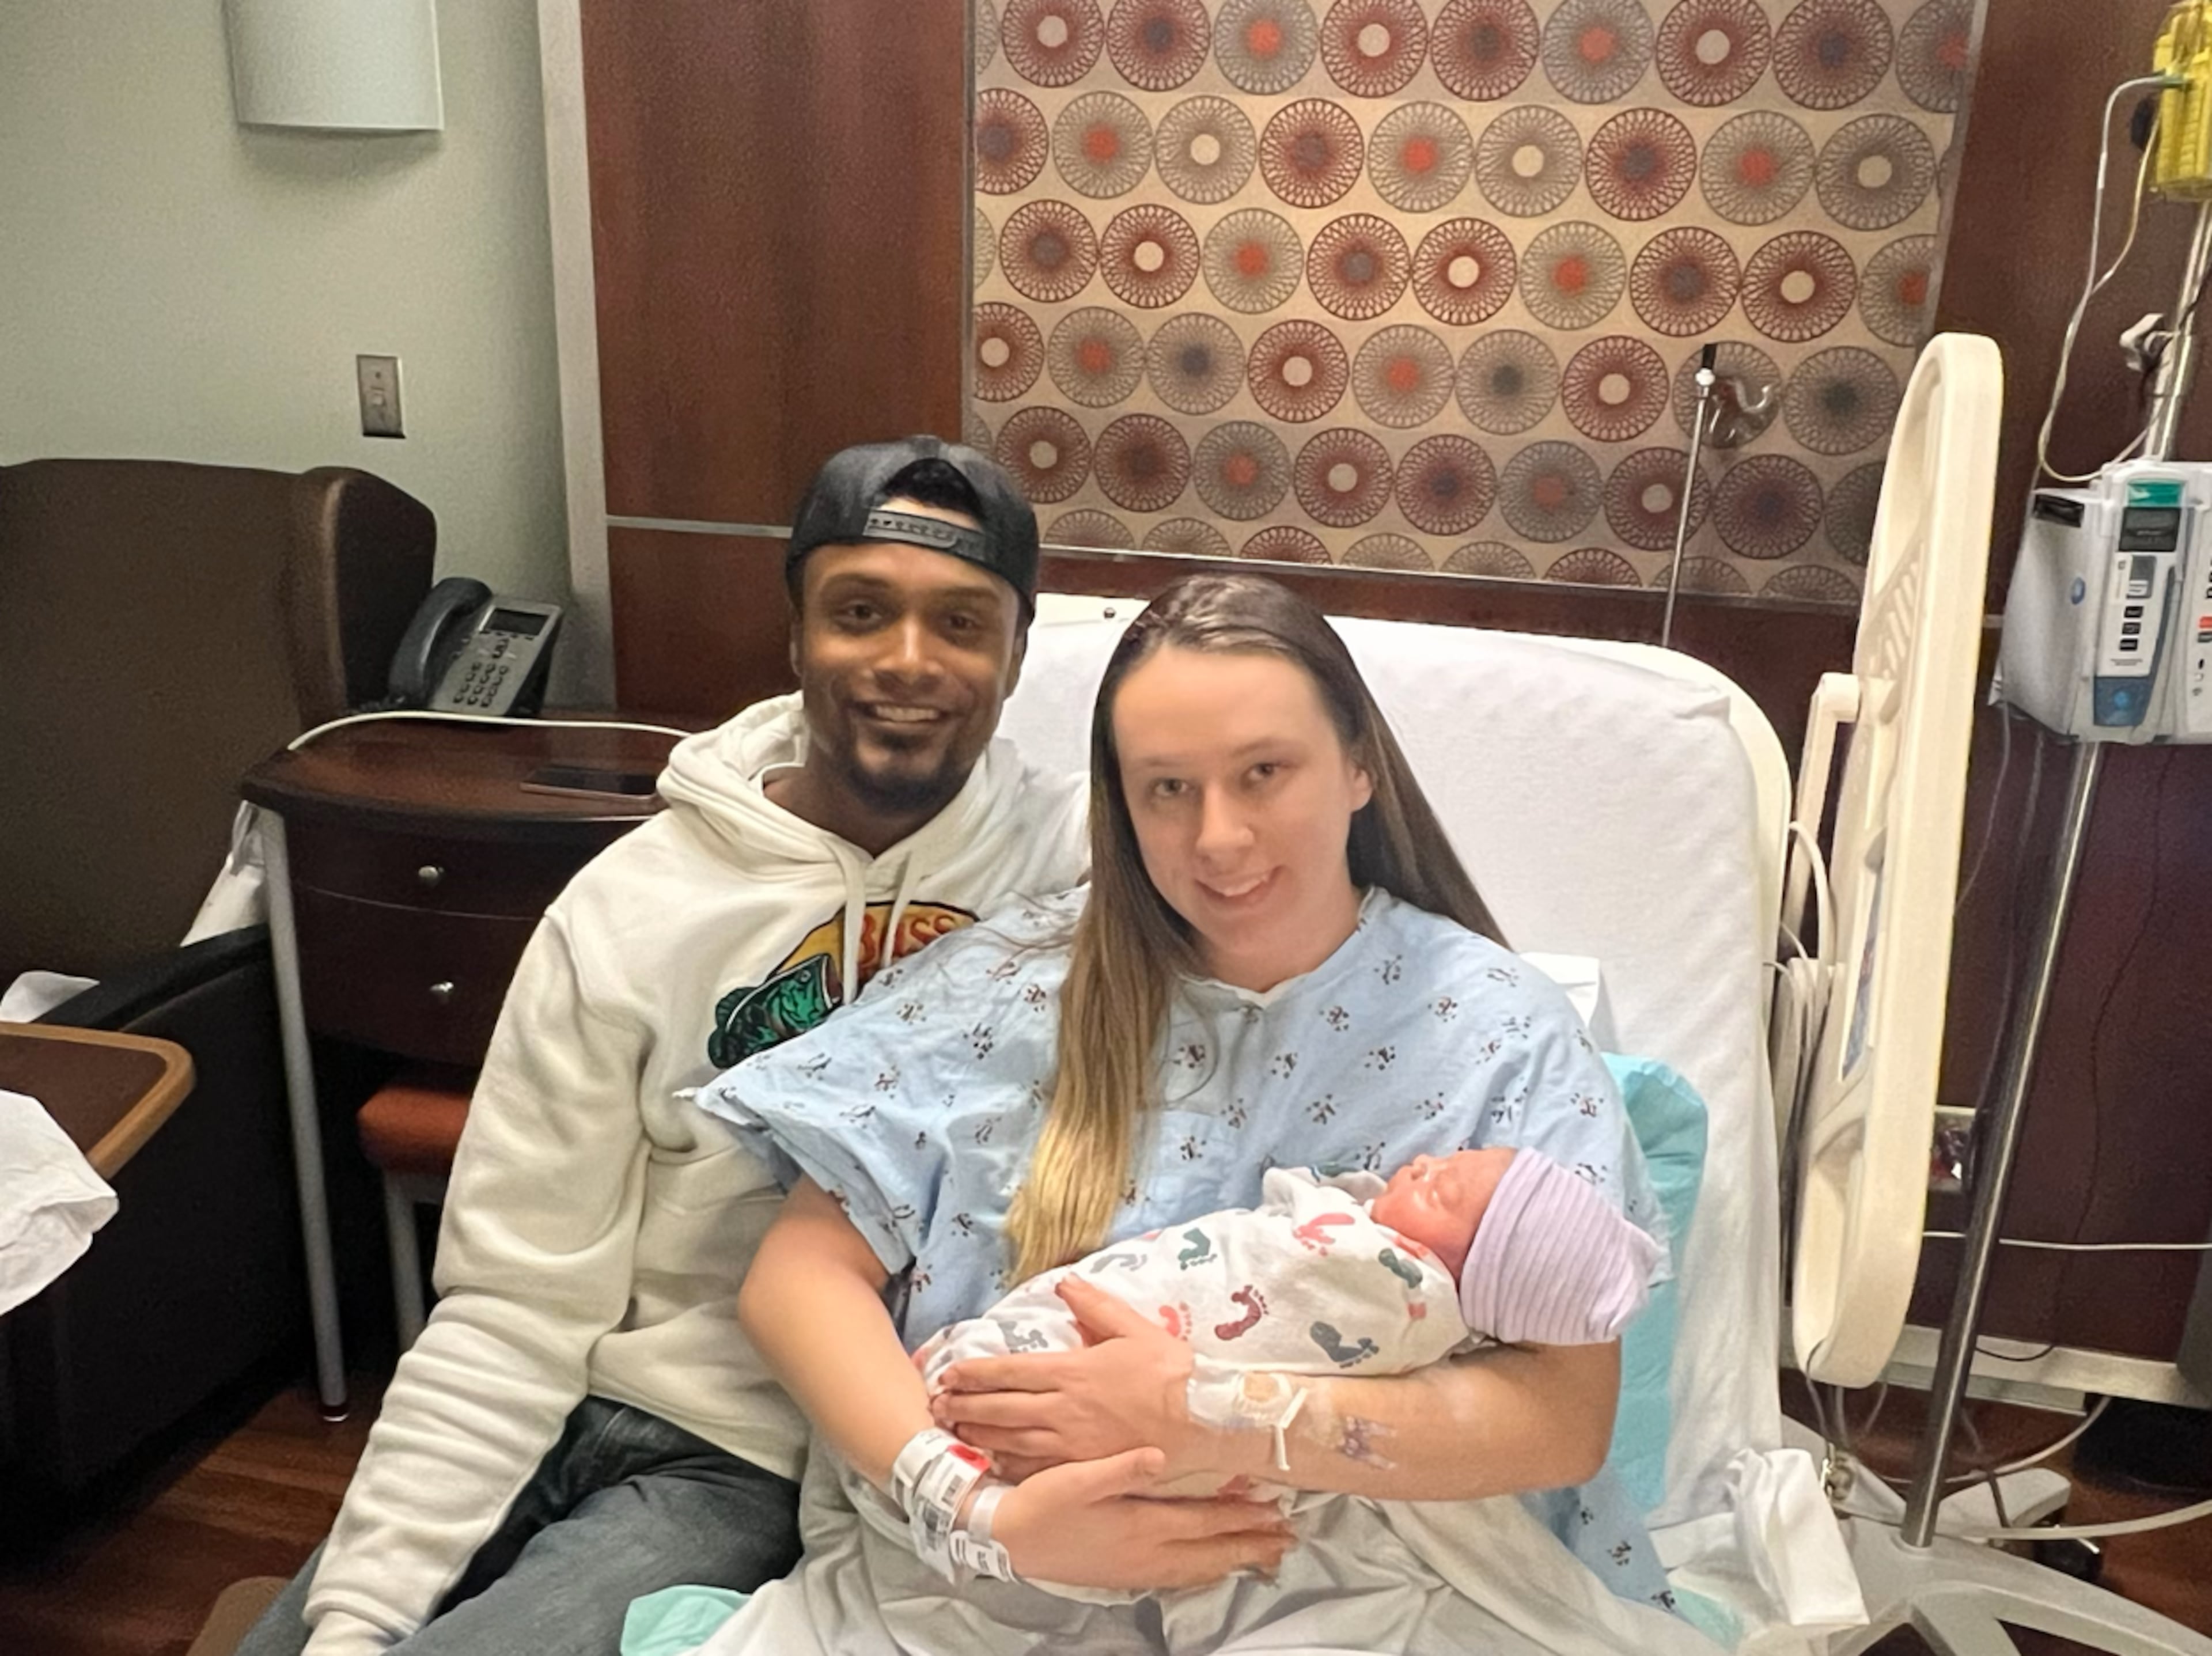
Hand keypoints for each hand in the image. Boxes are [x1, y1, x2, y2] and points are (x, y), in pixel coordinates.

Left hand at [932, 1279, 1203, 1476]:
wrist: (1204, 1422)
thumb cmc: (1171, 1374)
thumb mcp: (1135, 1329)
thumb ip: (1096, 1306)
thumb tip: (1064, 1284)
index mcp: (1071, 1372)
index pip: (1010, 1371)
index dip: (975, 1372)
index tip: (948, 1373)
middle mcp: (1063, 1410)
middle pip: (1001, 1408)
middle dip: (965, 1405)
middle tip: (936, 1405)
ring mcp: (1071, 1445)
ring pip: (1011, 1440)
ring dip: (979, 1433)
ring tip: (954, 1429)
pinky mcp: (1085, 1469)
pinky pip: (1037, 1470)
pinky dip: (1009, 1465)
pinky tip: (993, 1462)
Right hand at [992, 1447, 1294, 1590]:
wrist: (1009, 1543)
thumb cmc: (1042, 1505)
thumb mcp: (1076, 1479)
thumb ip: (1121, 1468)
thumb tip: (1162, 1455)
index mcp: (1141, 1524)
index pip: (1204, 1522)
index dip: (1242, 1517)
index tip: (1277, 1511)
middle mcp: (1147, 1553)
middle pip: (1211, 1552)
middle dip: (1250, 1546)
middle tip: (1286, 1541)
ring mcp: (1137, 1569)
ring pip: (1197, 1569)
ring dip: (1231, 1561)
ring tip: (1261, 1556)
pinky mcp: (1125, 1576)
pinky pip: (1178, 1577)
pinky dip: (1203, 1572)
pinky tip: (1210, 1569)